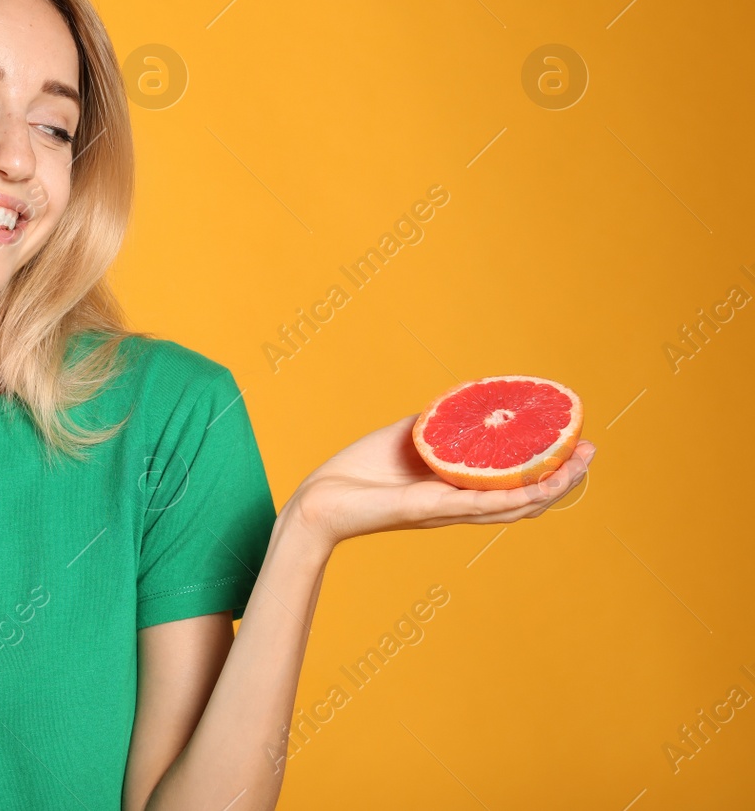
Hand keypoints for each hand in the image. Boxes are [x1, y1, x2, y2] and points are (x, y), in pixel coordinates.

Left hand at [286, 414, 596, 551]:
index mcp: (457, 492)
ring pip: (511, 505)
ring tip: (578, 465)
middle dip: (563, 478)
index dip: (550, 470)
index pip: (515, 486)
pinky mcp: (427, 509)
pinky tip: (534, 486)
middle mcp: (458, 506)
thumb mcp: (405, 440)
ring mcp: (446, 510)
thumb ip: (435, 424)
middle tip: (591, 451)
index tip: (577, 445)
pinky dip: (507, 496)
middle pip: (526, 499)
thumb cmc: (358, 474)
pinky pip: (476, 505)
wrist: (320, 501)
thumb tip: (462, 400)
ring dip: (549, 488)